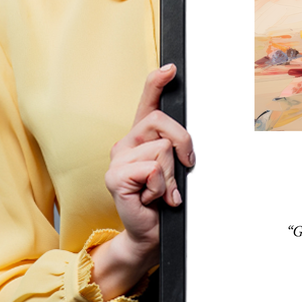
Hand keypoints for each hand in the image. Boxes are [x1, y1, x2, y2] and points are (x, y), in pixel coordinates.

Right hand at [90, 64, 194, 298]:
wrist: (151, 233)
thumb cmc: (164, 200)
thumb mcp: (175, 168)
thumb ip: (176, 149)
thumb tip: (186, 141)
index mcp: (141, 137)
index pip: (147, 102)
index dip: (157, 82)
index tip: (171, 68)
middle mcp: (126, 143)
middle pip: (162, 122)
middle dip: (183, 144)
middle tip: (184, 168)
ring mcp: (117, 159)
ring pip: (161, 149)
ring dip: (171, 175)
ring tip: (162, 191)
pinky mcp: (115, 177)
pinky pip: (152, 169)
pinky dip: (161, 187)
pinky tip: (152, 198)